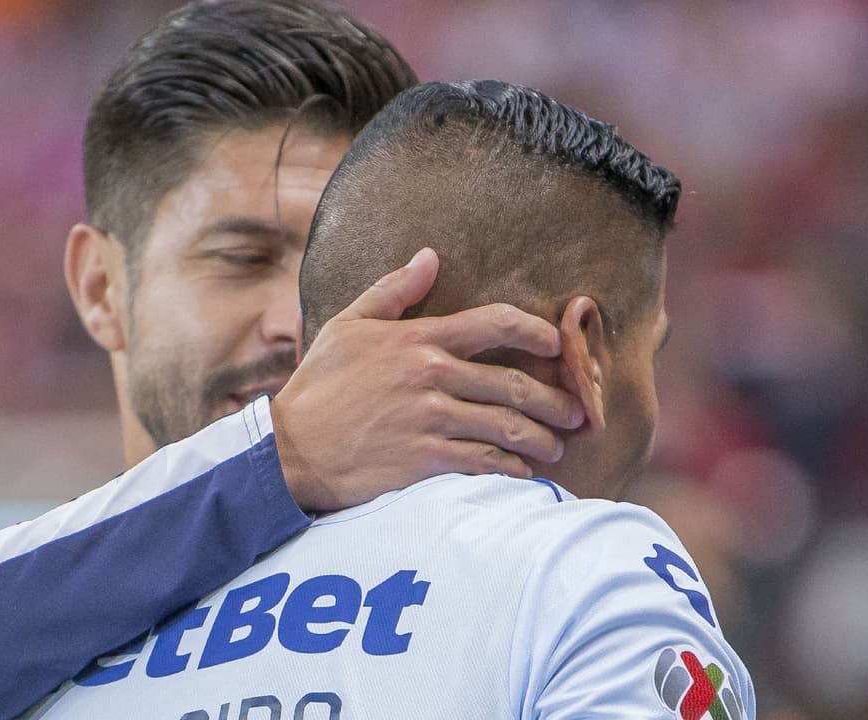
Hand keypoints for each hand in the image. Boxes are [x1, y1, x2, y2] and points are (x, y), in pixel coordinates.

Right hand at [272, 247, 583, 511]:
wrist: (291, 448)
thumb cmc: (320, 386)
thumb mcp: (348, 325)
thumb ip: (394, 290)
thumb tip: (429, 256)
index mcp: (417, 339)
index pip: (495, 322)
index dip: (536, 333)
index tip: (556, 346)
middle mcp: (430, 375)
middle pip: (514, 383)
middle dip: (554, 401)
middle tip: (575, 414)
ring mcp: (430, 419)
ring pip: (507, 427)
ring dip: (540, 440)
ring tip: (554, 449)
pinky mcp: (425, 460)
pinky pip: (485, 463)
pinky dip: (510, 470)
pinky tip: (520, 474)